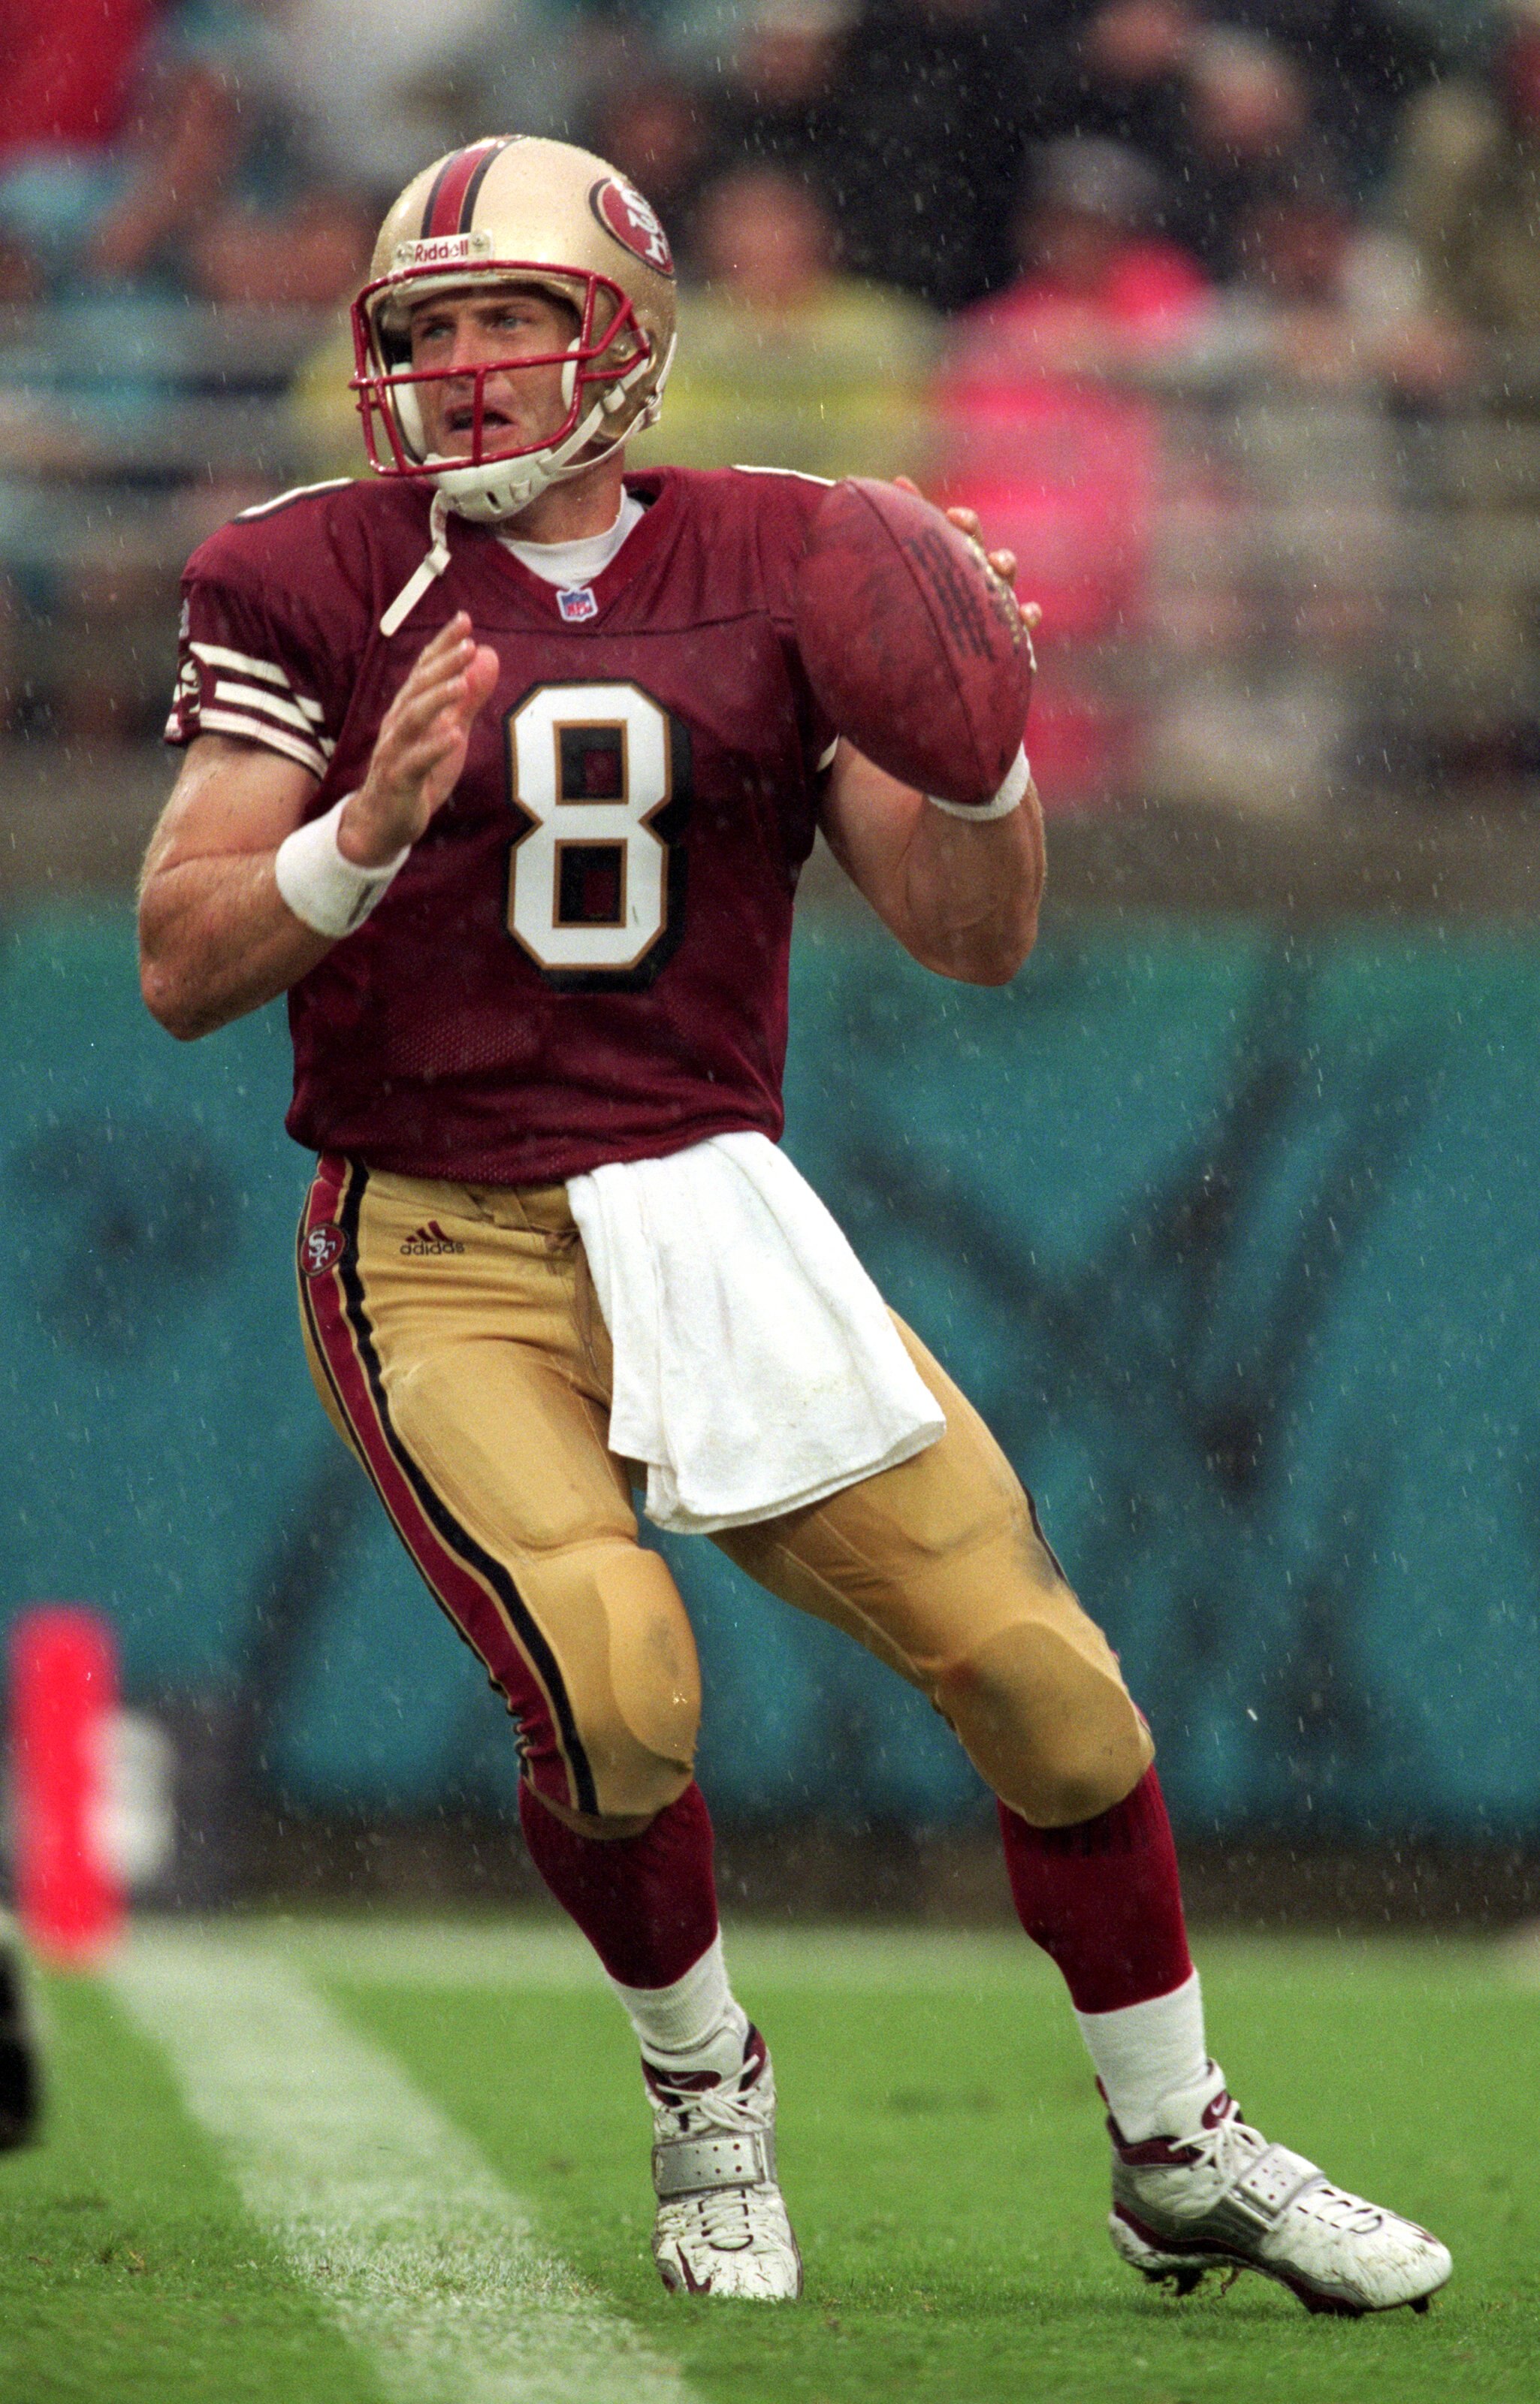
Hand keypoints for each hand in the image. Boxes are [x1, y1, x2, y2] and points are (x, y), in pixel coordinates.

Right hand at [340, 613, 499, 864]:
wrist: (381, 823)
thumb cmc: (417, 773)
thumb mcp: (448, 731)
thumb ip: (468, 697)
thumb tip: (488, 655)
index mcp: (408, 709)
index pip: (424, 669)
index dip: (443, 645)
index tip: (464, 620)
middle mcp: (397, 725)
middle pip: (417, 688)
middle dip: (442, 665)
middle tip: (468, 645)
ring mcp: (394, 753)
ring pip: (411, 720)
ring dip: (436, 700)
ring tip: (461, 684)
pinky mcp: (397, 783)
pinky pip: (414, 763)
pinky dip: (433, 748)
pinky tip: (454, 736)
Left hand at [892, 477, 1042, 635]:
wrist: (931, 651)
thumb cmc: (928, 600)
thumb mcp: (918, 561)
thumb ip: (911, 521)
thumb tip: (898, 479)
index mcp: (962, 559)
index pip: (968, 533)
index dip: (965, 523)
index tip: (952, 516)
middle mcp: (983, 578)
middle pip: (992, 556)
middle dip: (987, 545)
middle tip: (976, 541)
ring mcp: (998, 603)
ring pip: (1008, 583)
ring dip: (1005, 567)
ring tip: (998, 565)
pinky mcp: (1008, 631)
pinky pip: (1025, 622)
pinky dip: (1029, 614)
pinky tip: (1026, 613)